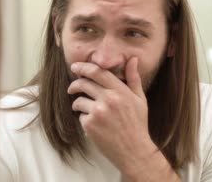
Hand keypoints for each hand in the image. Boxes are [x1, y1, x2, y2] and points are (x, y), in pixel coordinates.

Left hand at [67, 57, 155, 175]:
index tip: (75, 66)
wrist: (134, 151)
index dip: (84, 67)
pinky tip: (94, 124)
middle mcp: (108, 99)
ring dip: (78, 103)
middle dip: (75, 84)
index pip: (98, 72)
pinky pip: (81, 116)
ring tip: (84, 109)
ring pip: (79, 100)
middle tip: (72, 87)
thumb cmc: (138, 124)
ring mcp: (98, 112)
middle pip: (84, 83)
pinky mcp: (90, 125)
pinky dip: (84, 119)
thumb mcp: (140, 99)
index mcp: (121, 91)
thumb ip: (134, 78)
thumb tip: (133, 59)